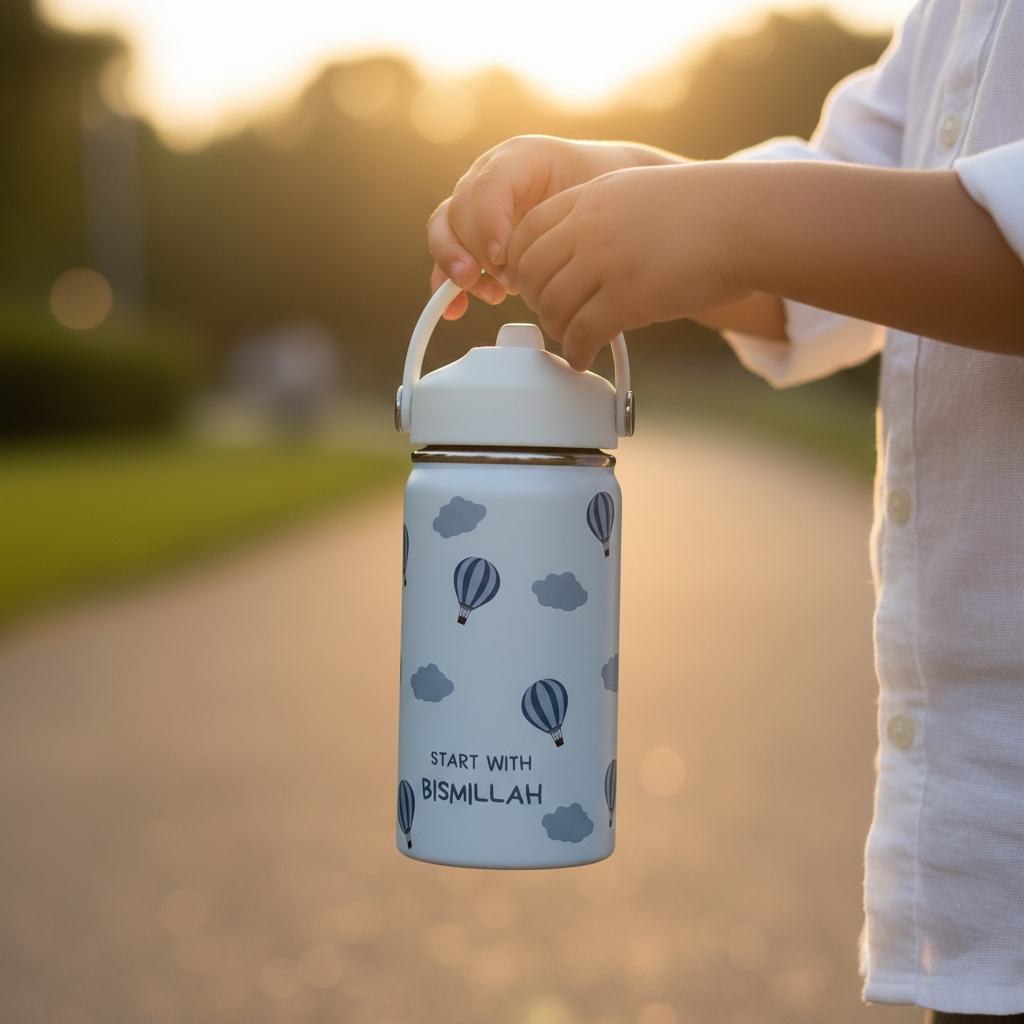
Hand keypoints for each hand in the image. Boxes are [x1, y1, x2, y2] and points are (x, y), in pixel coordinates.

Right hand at [427, 136, 681, 319]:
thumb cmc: (607, 194)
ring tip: (485, 292)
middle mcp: (490, 177)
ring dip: (454, 265)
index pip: (487, 186)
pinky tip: (457, 309)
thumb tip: (530, 261)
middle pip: (458, 209)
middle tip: (499, 279)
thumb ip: (568, 220)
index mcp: (521, 158)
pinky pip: (449, 258)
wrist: (610, 199)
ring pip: (444, 230)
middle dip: (472, 249)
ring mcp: (478, 206)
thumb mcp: (598, 197)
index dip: (487, 223)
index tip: (502, 258)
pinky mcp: (474, 237)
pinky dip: (447, 285)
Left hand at [507, 162, 749, 369]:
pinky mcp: (627, 297)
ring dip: (558, 329)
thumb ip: (601, 217)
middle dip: (538, 301)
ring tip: (573, 338)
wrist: (746, 220)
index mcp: (589, 197)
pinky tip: (584, 358)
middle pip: (532, 273)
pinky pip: (581, 333)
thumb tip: (578, 253)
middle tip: (556, 315)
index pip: (525, 233)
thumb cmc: (706, 210)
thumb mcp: (638, 192)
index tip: (534, 284)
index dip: (522, 266)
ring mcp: (606, 261)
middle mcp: (589, 226)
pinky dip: (576, 352)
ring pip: (552, 306)